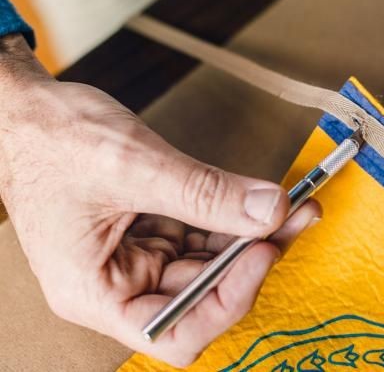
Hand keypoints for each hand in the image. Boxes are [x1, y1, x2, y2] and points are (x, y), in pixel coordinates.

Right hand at [0, 35, 320, 366]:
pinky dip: (232, 217)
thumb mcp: (134, 166)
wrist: (28, 112)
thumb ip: (205, 192)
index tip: (263, 252)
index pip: (174, 331)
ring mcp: (138, 256)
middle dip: (252, 258)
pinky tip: (259, 201)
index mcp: (95, 292)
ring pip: (209, 261)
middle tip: (296, 220)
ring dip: (251, 235)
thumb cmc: (53, 140)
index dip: (226, 300)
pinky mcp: (152, 229)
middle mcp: (119, 284)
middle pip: (201, 293)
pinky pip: (202, 233)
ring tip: (291, 206)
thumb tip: (270, 211)